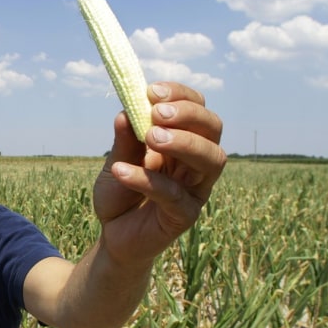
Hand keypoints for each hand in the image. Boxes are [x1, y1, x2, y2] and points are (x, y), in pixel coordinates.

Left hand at [93, 81, 226, 262]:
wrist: (114, 235)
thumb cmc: (120, 194)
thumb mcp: (116, 161)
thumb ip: (124, 140)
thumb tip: (126, 111)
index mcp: (182, 141)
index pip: (196, 108)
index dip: (180, 96)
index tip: (152, 92)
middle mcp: (195, 162)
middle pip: (213, 128)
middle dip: (188, 115)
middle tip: (157, 114)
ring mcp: (195, 189)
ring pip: (211, 159)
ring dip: (184, 142)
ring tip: (151, 137)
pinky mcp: (185, 215)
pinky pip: (174, 194)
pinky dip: (147, 180)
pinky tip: (121, 172)